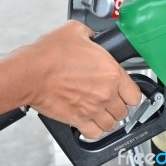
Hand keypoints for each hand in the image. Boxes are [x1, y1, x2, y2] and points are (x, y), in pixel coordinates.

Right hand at [16, 20, 140, 138]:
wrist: (30, 73)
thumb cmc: (50, 54)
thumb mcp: (75, 31)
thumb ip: (90, 35)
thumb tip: (91, 36)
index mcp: (112, 72)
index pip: (135, 94)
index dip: (130, 93)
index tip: (124, 92)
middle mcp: (106, 93)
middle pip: (124, 111)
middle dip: (117, 106)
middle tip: (108, 100)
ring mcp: (93, 109)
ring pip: (111, 124)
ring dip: (107, 119)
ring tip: (100, 112)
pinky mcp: (78, 120)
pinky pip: (95, 134)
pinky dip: (93, 130)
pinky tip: (89, 122)